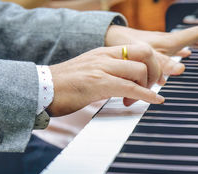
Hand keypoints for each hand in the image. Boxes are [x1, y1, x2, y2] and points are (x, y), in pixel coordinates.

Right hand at [47, 44, 164, 116]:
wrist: (41, 89)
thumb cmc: (64, 85)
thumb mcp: (90, 72)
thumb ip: (109, 74)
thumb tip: (126, 85)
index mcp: (104, 52)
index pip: (139, 48)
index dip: (153, 63)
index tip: (154, 79)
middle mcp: (105, 55)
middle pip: (146, 54)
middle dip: (155, 71)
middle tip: (149, 87)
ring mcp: (101, 67)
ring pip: (140, 70)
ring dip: (147, 87)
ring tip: (136, 99)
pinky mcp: (98, 83)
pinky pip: (130, 87)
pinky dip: (146, 96)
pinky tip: (154, 101)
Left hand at [105, 25, 197, 74]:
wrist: (111, 41)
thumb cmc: (126, 47)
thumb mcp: (147, 57)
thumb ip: (164, 65)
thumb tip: (182, 70)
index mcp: (171, 42)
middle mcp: (169, 41)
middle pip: (197, 39)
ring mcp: (163, 44)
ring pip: (188, 43)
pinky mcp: (156, 49)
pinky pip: (177, 48)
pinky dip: (185, 53)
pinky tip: (185, 58)